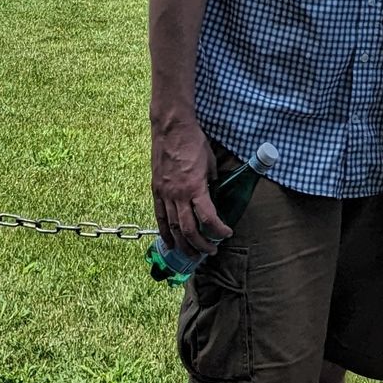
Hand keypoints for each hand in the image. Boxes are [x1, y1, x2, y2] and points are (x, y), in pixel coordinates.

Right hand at [151, 113, 227, 258]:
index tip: (226, 233)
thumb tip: (214, 194)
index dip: (219, 230)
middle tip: (211, 251)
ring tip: (193, 254)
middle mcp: (178, 195)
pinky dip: (165, 233)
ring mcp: (165, 194)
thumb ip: (211, 182)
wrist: (171, 127)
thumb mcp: (210, 162)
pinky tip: (170, 244)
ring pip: (173, 228)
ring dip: (184, 244)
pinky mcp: (156, 190)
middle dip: (201, 245)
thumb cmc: (194, 142)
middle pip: (189, 230)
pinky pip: (159, 217)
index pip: (208, 218)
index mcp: (195, 187)